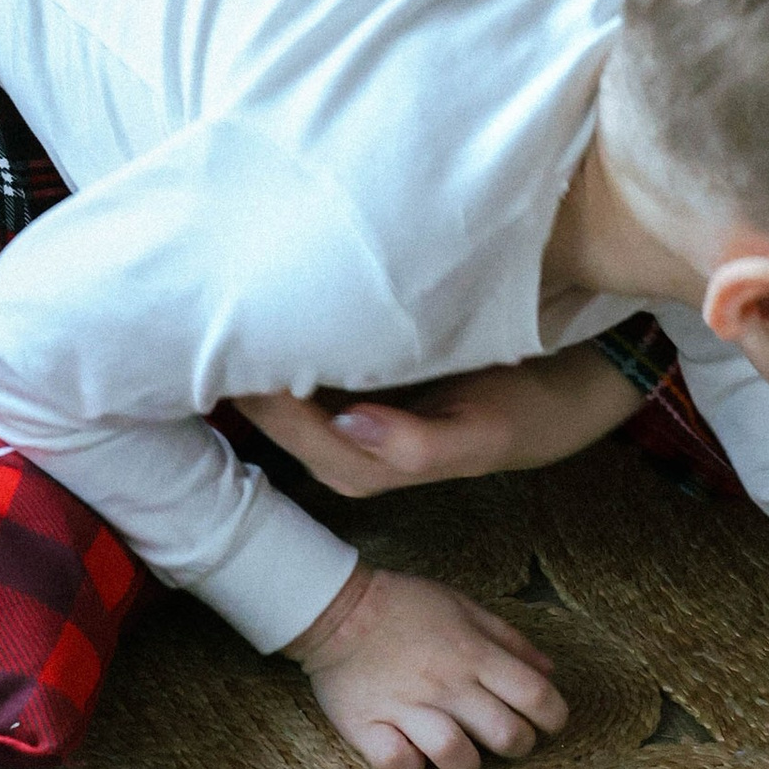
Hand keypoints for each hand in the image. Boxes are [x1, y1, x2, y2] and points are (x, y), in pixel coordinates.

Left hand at [237, 341, 640, 498]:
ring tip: (230, 303)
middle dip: (242, 376)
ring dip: (258, 358)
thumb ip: (416, 443)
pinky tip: (272, 306)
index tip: (232, 346)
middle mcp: (350, 449)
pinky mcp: (360, 394)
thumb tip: (346, 425)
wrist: (558, 397)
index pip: (293, 433)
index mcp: (368, 466)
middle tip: (210, 315)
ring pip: (286, 398)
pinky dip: (286, 346)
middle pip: (276, 418)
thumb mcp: (481, 434)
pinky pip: (307, 376)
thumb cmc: (518, 413)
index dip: (261, 398)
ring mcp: (352, 422)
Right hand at [284, 562, 566, 768]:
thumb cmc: (405, 606)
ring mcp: (406, 708)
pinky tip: (412, 750)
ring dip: (467, 764)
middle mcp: (447, 684)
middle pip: (507, 736)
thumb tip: (549, 672)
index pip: (537, 697)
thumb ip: (509, 639)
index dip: (555, 717)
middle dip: (518, 745)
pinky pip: (400, 766)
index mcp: (474, 654)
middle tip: (505, 738)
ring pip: (458, 759)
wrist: (336, 608)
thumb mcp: (464, 607)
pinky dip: (411, 766)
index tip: (548, 722)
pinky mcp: (368, 727)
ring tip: (460, 751)